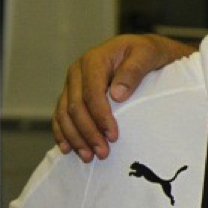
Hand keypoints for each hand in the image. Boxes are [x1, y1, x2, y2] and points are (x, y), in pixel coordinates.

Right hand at [52, 34, 193, 161]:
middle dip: (88, 132)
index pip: (92, 93)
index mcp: (94, 60)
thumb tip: (117, 95)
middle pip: (75, 106)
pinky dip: (63, 133)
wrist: (142, 51)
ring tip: (88, 156)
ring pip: (64, 114)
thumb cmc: (147, 52)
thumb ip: (133, 71)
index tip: (113, 135)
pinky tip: (68, 148)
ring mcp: (72, 84)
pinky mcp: (71, 94)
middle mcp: (78, 71)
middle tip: (103, 152)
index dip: (100, 116)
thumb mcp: (147, 55)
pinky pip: (60, 116)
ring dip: (75, 137)